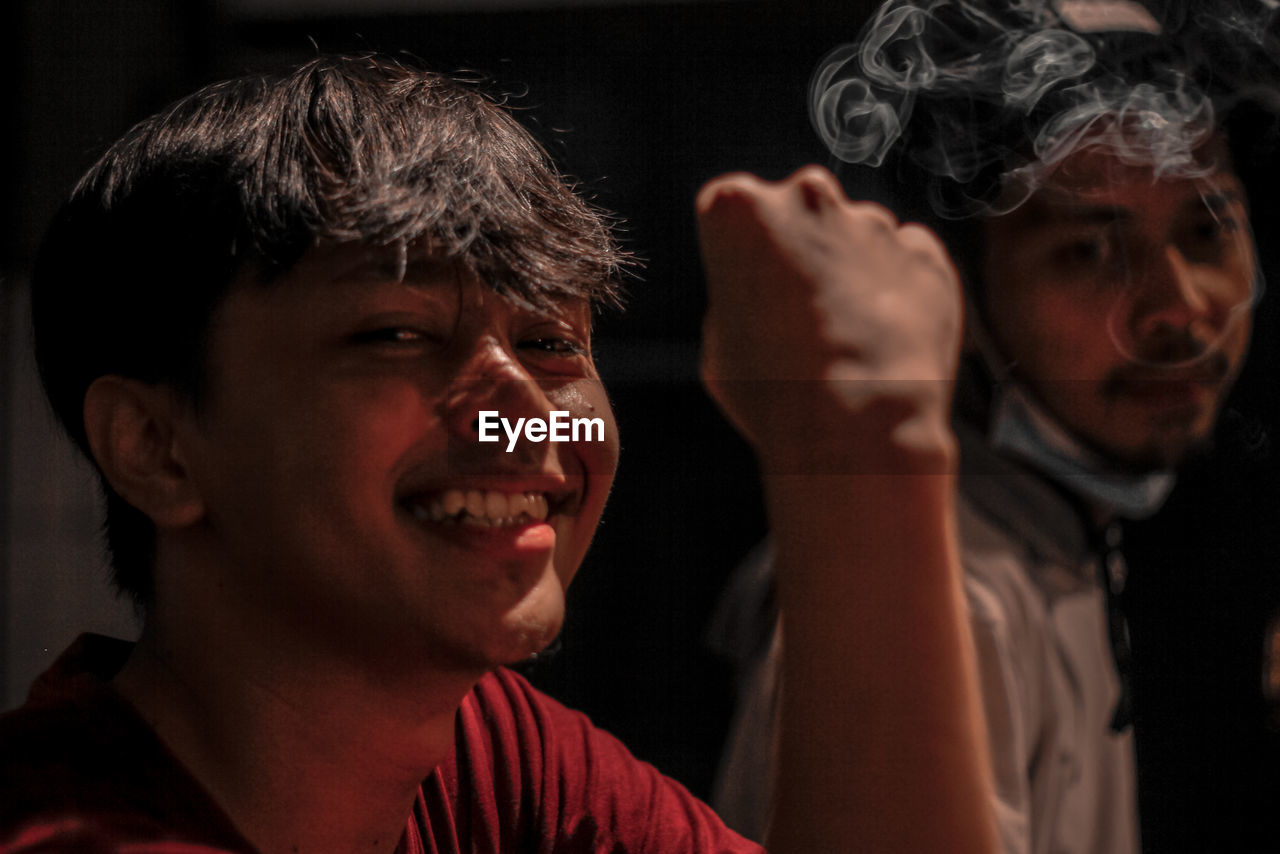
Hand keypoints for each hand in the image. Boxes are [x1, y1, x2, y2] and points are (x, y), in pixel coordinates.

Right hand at [697, 165, 960, 472]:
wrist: (857, 419)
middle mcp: (807, 198)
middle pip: (802, 210)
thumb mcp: (721, 345)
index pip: (733, 210)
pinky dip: (899, 291)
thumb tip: (768, 300)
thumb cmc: (773, 388)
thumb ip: (743, 299)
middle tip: (797, 312)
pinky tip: (886, 341)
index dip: (741, 253)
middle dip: (802, 248)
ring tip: (847, 340)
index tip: (749, 287)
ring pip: (858, 237)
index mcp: (738, 209)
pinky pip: (907, 263)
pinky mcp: (926, 253)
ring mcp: (873, 222)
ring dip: (852, 273)